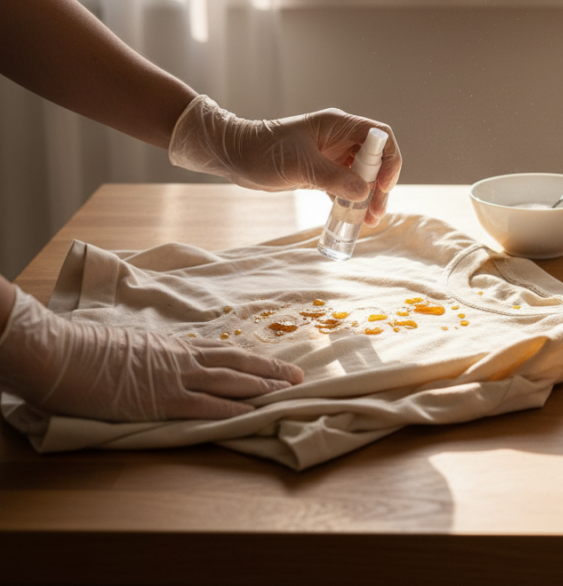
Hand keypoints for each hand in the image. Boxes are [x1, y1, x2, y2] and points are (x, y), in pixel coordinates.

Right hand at [0, 287, 303, 421]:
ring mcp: (174, 378)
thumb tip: (161, 360)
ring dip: (261, 386)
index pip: (223, 352)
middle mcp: (182, 358)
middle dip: (270, 369)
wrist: (64, 353)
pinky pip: (204, 405)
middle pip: (237, 362)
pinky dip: (230, 409)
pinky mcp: (161, 399)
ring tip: (288, 391)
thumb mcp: (130, 347)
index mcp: (174, 347)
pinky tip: (250, 413)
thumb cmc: (89, 351)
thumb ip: (153, 355)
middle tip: (299, 376)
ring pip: (229, 380)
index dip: (251, 359)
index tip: (274, 363)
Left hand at [168, 96, 400, 225]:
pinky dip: (352, 202)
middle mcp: (340, 139)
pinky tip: (353, 219)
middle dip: (380, 186)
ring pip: (363, 176)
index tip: (382, 185)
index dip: (389, 160)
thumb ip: (333, 177)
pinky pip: (347, 186)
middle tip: (376, 211)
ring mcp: (333, 156)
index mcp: (339, 126)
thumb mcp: (300, 165)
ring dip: (368, 198)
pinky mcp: (323, 172)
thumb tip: (364, 192)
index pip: (380, 137)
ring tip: (368, 221)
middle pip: (376, 160)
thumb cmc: (264, 151)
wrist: (234, 156)